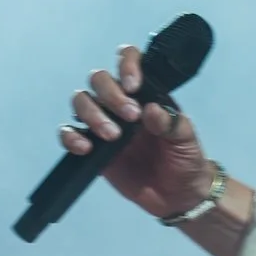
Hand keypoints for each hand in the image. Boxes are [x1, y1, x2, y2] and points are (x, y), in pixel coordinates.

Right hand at [61, 44, 213, 218]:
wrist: (178, 195)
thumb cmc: (186, 160)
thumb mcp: (186, 140)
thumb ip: (171, 123)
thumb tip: (150, 109)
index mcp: (145, 92)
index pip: (128, 59)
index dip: (126, 64)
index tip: (133, 85)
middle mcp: (120, 102)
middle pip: (98, 79)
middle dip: (110, 95)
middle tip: (131, 118)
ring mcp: (104, 123)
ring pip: (81, 101)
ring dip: (92, 114)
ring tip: (113, 135)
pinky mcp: (92, 148)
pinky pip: (69, 133)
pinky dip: (71, 137)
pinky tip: (85, 148)